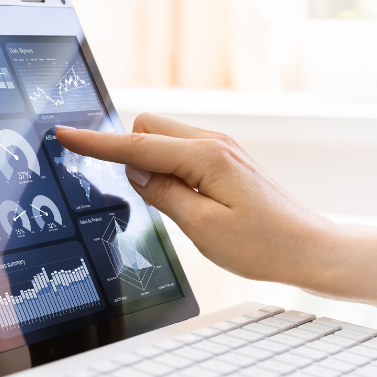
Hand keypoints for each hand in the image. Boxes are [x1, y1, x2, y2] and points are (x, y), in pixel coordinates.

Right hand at [55, 113, 339, 287]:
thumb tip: (134, 171)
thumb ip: (162, 194)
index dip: (97, 144)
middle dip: (129, 150)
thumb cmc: (264, 246)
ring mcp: (223, 150)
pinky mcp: (228, 162)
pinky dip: (169, 167)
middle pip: (148, 127)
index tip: (65, 134)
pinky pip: (183, 151)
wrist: (311, 250)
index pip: (137, 146)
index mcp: (206, 157)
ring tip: (173, 206)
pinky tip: (182, 200)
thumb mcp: (202, 228)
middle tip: (141, 196)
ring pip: (165, 137)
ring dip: (151, 161)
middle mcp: (215, 144)